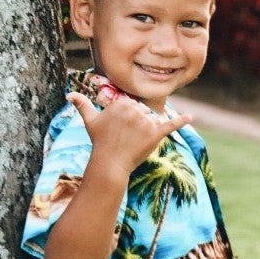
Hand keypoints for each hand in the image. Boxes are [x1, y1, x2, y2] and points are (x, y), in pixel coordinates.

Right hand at [68, 91, 192, 171]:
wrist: (110, 163)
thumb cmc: (100, 142)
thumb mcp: (90, 121)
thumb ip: (82, 105)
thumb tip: (69, 94)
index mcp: (122, 103)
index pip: (134, 107)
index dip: (129, 121)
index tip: (120, 132)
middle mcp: (134, 108)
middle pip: (145, 114)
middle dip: (139, 126)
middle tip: (126, 139)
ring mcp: (145, 121)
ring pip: (153, 122)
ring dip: (147, 132)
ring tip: (134, 142)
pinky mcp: (155, 133)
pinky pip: (171, 124)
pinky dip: (182, 121)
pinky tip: (190, 117)